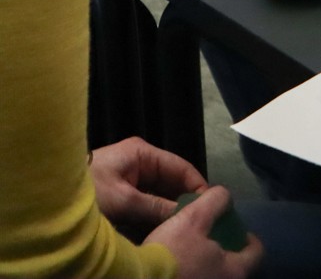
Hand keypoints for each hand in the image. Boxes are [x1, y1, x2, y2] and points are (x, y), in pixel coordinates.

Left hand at [90, 136, 207, 231]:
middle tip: (194, 221)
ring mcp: (129, 178)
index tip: (209, 206)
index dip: (197, 186)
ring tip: (177, 226)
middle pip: (170, 183)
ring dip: (165, 211)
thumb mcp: (124, 200)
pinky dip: (150, 215)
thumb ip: (157, 207)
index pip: (182, 168)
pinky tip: (157, 228)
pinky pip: (144, 203)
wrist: (48, 197)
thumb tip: (186, 215)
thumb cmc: (88, 190)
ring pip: (158, 195)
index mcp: (143, 154)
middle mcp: (139, 163)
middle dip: (180, 202)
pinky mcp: (120, 193)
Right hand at [144, 187, 263, 278]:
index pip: (257, 253)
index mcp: (235, 270)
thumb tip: (225, 196)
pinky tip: (181, 266)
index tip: (238, 230)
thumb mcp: (194, 218)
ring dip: (211, 264)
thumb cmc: (172, 253)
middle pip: (237, 267)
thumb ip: (215, 203)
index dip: (250, 239)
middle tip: (215, 240)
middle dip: (228, 253)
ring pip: (217, 275)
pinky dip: (196, 272)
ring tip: (196, 252)